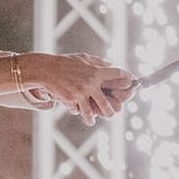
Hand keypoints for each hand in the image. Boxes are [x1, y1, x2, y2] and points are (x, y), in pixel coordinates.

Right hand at [19, 54, 137, 124]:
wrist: (45, 69)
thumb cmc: (65, 63)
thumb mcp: (84, 58)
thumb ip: (99, 63)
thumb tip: (113, 67)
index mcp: (96, 71)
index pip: (119, 75)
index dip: (128, 80)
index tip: (133, 83)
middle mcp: (92, 83)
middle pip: (108, 104)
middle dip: (111, 110)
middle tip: (112, 112)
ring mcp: (82, 93)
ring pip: (94, 112)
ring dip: (93, 118)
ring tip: (92, 120)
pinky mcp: (72, 100)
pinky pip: (78, 111)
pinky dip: (76, 111)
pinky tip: (75, 111)